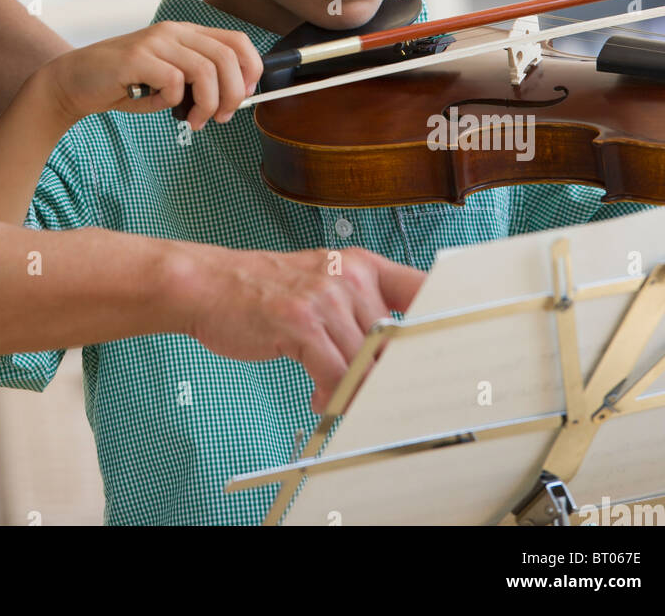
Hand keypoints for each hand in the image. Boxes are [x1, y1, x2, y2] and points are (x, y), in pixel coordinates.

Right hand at [38, 21, 263, 131]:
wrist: (74, 82)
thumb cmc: (125, 85)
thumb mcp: (169, 80)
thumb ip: (198, 81)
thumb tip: (236, 99)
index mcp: (185, 33)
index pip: (236, 41)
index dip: (250, 69)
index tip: (244, 97)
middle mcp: (173, 32)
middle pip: (226, 57)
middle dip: (233, 94)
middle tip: (221, 118)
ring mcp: (154, 42)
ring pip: (205, 70)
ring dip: (207, 104)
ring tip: (194, 121)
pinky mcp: (135, 58)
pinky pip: (172, 82)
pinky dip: (171, 102)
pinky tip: (155, 105)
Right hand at [177, 243, 425, 413]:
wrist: (208, 284)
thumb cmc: (264, 291)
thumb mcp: (321, 286)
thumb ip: (360, 314)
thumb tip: (395, 360)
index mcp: (361, 265)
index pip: (422, 289)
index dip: (443, 322)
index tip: (455, 354)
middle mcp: (348, 276)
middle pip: (394, 340)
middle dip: (387, 376)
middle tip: (382, 399)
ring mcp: (325, 297)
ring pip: (365, 362)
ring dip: (353, 390)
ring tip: (334, 395)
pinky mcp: (300, 322)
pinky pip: (335, 374)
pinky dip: (330, 395)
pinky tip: (318, 396)